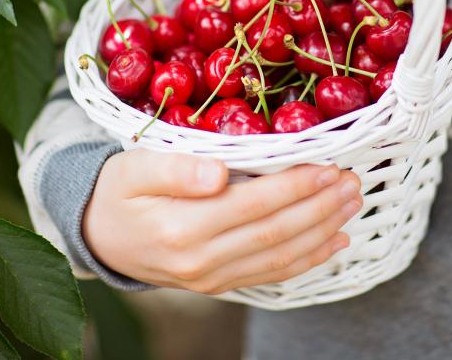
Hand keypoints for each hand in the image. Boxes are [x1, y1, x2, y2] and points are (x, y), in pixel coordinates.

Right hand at [83, 148, 362, 293]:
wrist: (98, 235)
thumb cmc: (118, 191)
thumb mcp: (134, 167)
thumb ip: (176, 169)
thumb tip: (219, 173)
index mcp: (181, 227)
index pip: (253, 205)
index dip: (295, 186)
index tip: (328, 166)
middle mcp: (200, 261)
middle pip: (275, 234)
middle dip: (321, 207)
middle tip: (353, 182)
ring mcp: (212, 278)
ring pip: (280, 257)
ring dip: (323, 231)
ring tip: (352, 204)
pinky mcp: (219, 284)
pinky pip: (271, 274)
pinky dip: (308, 259)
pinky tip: (335, 240)